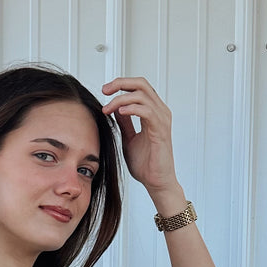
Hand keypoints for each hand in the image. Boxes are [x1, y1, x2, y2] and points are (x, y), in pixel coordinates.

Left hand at [101, 76, 178, 197]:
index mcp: (154, 112)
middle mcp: (160, 112)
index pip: (139, 87)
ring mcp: (162, 120)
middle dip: (120, 83)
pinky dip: (131, 109)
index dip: (121, 84)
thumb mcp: (129, 138)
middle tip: (104, 90)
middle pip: (141, 84)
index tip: (104, 91)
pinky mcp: (160, 131)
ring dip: (120, 99)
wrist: (156, 183)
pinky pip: (146, 111)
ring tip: (107, 109)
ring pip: (142, 95)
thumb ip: (125, 123)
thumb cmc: (146, 164)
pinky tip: (118, 113)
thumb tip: (115, 108)